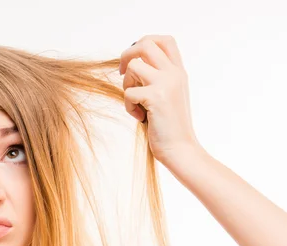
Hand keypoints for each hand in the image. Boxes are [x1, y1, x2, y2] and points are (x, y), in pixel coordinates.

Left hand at [119, 35, 201, 163]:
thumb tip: (132, 64)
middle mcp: (175, 73)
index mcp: (179, 72)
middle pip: (146, 44)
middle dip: (127, 55)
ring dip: (127, 84)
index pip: (164, 40)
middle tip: (122, 72)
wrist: (180, 149)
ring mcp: (166, 84)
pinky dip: (129, 106)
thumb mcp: (167, 95)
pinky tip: (141, 117)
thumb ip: (156, 78)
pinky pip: (128, 93)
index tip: (134, 60)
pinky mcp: (156, 98)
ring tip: (135, 102)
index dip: (144, 42)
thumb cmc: (168, 126)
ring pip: (134, 66)